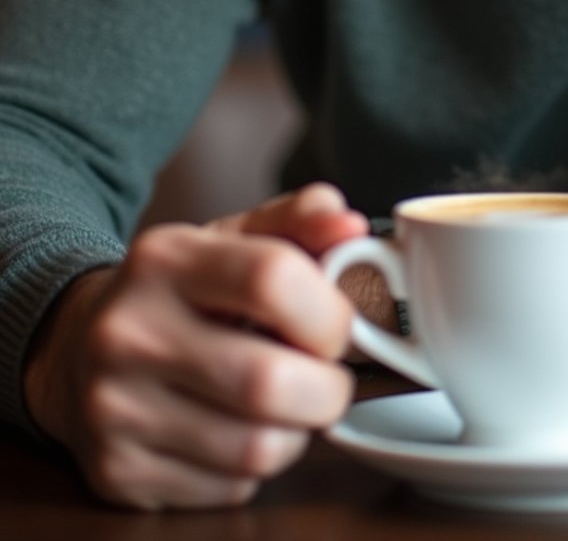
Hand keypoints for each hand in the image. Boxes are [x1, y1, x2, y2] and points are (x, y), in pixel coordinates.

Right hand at [23, 184, 368, 509]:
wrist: (75, 348)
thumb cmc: (176, 292)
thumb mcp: (230, 239)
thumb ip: (296, 223)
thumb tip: (348, 227)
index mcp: (163, 259)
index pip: (272, 279)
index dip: (329, 311)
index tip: (337, 326)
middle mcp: (129, 331)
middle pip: (268, 381)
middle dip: (327, 389)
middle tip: (326, 378)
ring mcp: (116, 408)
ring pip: (257, 447)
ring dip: (295, 433)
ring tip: (284, 404)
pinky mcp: (119, 472)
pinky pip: (229, 488)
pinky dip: (254, 467)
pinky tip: (238, 430)